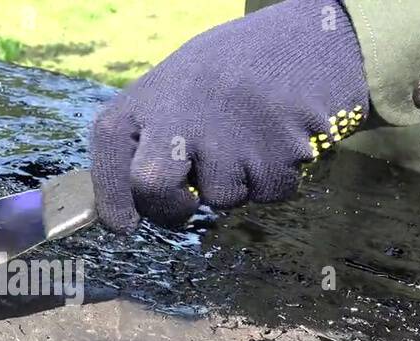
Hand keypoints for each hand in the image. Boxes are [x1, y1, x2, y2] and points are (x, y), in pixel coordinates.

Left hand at [90, 0, 369, 232]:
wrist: (311, 38)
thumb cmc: (235, 70)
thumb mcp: (178, 87)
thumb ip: (153, 137)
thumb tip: (133, 205)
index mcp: (149, 94)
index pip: (108, 151)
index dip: (111, 198)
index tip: (122, 224)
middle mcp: (179, 112)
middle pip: (151, 187)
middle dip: (167, 209)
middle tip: (186, 203)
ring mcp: (227, 134)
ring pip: (220, 199)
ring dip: (236, 183)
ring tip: (250, 136)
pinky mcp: (275, 153)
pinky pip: (266, 194)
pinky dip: (274, 178)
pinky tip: (279, 138)